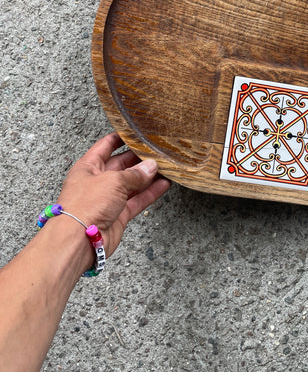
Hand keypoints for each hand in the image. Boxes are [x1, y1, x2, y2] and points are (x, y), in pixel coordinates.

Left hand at [57, 132, 169, 257]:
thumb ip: (134, 174)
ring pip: (132, 183)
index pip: (105, 146)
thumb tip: (150, 167)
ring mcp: (108, 198)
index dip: (120, 138)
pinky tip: (163, 185)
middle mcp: (97, 181)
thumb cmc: (85, 205)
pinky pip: (137, 200)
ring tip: (165, 167)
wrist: (80, 240)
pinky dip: (150, 193)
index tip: (135, 131)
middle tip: (156, 151)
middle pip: (121, 165)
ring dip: (148, 176)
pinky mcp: (118, 214)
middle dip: (138, 158)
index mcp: (88, 167)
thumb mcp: (112, 180)